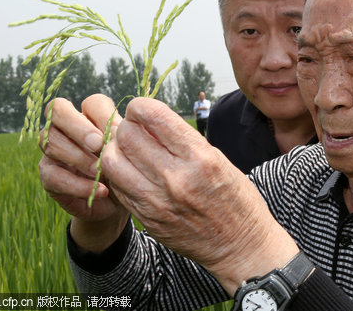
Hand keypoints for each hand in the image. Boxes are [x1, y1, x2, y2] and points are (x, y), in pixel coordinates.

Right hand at [39, 95, 128, 251]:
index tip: (116, 132)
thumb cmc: (126, 170)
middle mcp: (67, 127)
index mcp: (92, 116)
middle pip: (56, 110)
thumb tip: (121, 126)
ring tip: (101, 172)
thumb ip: (124, 136)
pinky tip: (100, 191)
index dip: (101, 114)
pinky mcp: (48, 174)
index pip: (91, 102)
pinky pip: (52, 175)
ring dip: (79, 158)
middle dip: (78, 127)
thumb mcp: (130, 153)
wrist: (118, 202)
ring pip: (50, 142)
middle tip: (98, 145)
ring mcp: (53, 149)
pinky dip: (78, 185)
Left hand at [100, 98, 298, 293]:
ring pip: (111, 161)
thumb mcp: (218, 159)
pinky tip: (132, 172)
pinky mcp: (147, 219)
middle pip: (126, 136)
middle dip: (126, 126)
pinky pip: (117, 187)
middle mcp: (176, 178)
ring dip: (116, 150)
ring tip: (129, 151)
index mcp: (200, 157)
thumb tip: (150, 120)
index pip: (152, 116)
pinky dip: (118, 174)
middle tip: (135, 130)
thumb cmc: (235, 198)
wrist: (240, 246)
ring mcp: (158, 202)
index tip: (142, 110)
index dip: (140, 106)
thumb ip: (182, 140)